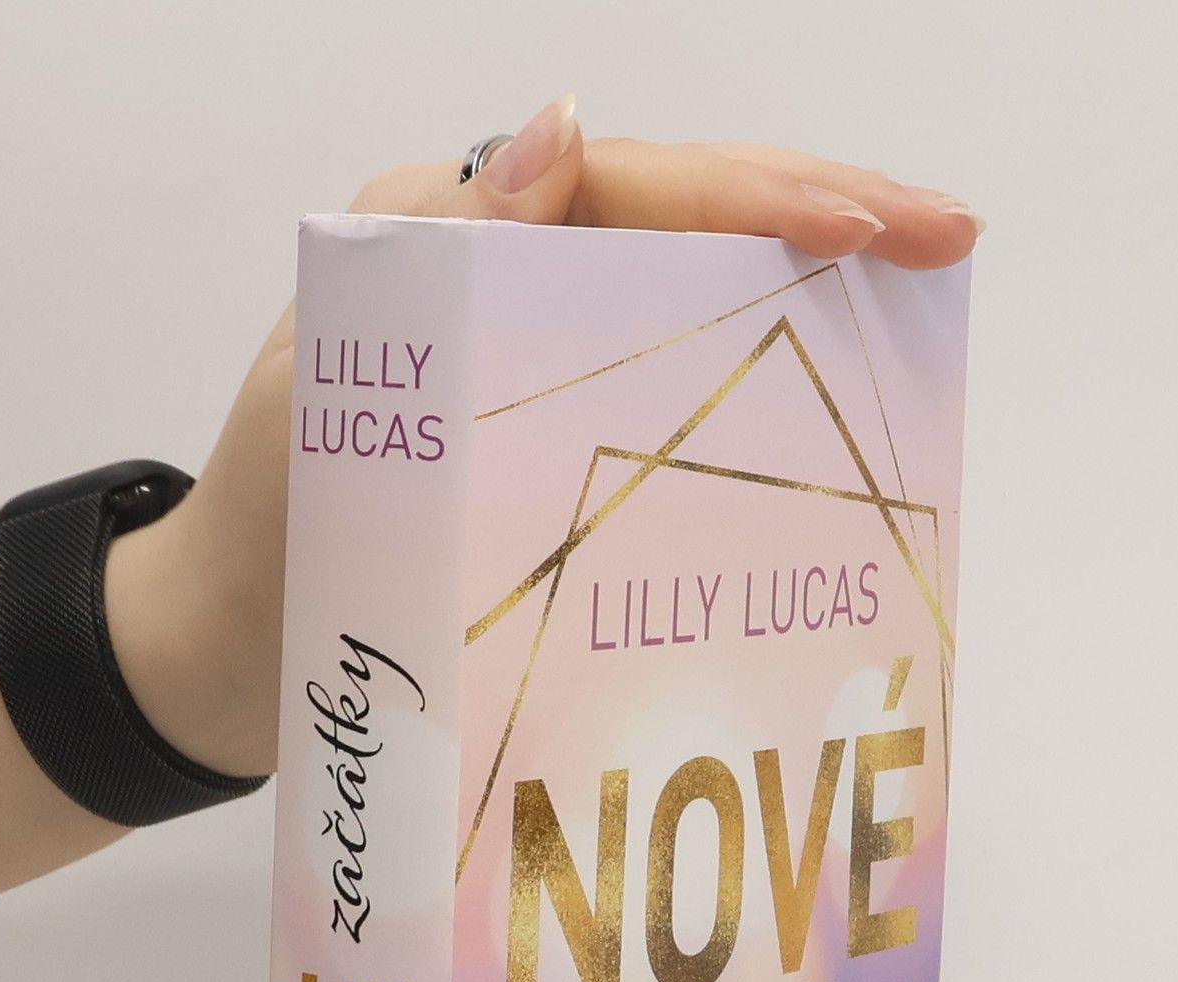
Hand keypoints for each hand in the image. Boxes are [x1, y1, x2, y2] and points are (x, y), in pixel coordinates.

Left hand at [110, 96, 983, 777]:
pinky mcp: (557, 442)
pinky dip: (756, 393)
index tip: (876, 228)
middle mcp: (507, 281)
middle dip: (825, 218)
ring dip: (810, 297)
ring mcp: (540, 361)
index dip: (760, 200)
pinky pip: (674, 390)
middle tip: (950, 238)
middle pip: (689, 221)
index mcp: (451, 234)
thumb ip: (441, 257)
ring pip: (697, 297)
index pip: (634, 186)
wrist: (227, 660)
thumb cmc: (263, 533)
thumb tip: (566, 125)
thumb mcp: (332, 387)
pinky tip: (833, 411)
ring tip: (921, 300)